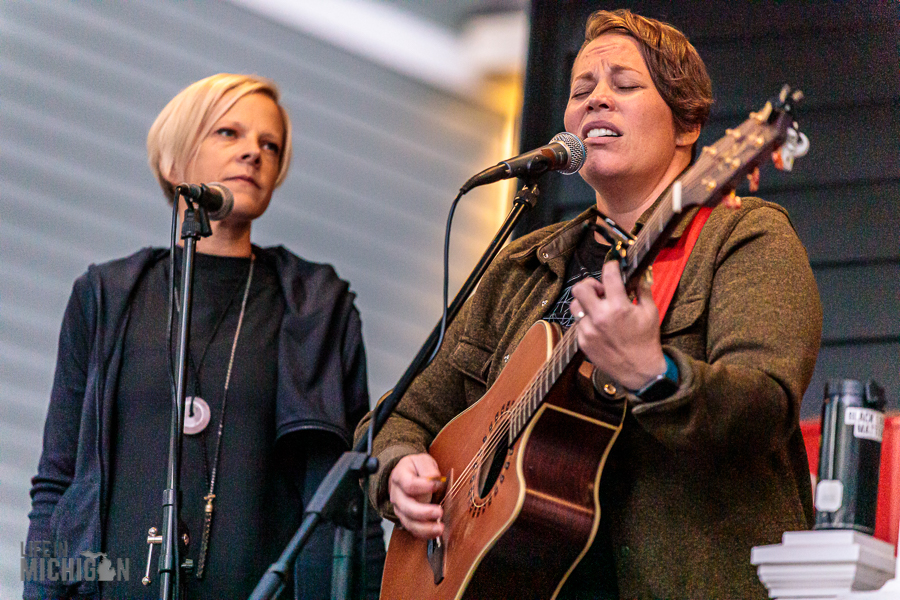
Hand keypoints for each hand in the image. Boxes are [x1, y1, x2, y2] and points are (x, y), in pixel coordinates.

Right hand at [388, 453, 444, 539]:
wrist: (406, 475)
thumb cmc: (416, 468)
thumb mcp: (422, 460)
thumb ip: (428, 468)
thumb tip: (434, 479)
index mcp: (399, 477)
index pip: (408, 484)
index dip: (423, 486)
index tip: (437, 485)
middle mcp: (397, 494)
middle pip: (406, 507)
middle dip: (423, 512)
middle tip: (439, 512)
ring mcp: (400, 508)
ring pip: (408, 521)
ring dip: (424, 527)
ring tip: (439, 528)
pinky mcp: (406, 518)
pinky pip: (412, 529)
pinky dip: (424, 533)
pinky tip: (435, 532)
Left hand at [570, 260, 666, 390]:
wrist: (640, 371)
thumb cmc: (647, 340)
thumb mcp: (650, 312)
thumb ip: (643, 290)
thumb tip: (639, 272)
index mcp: (618, 307)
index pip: (608, 274)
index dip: (611, 265)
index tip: (613, 266)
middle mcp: (600, 317)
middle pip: (579, 288)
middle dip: (589, 284)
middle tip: (600, 291)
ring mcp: (588, 331)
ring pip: (574, 305)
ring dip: (584, 302)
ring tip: (597, 307)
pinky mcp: (582, 342)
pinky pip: (577, 323)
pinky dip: (586, 320)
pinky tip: (598, 324)